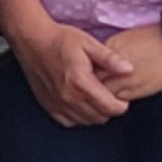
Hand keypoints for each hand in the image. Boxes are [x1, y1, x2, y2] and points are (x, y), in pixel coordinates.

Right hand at [10, 17, 128, 128]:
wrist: (32, 40)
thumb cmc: (60, 39)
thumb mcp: (88, 43)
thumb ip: (109, 59)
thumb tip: (129, 69)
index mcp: (82, 83)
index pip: (111, 108)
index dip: (121, 105)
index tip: (122, 96)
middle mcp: (69, 98)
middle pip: (100, 117)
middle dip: (109, 109)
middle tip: (109, 95)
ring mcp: (57, 104)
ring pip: (86, 122)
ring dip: (94, 113)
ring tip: (95, 98)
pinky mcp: (48, 106)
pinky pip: (69, 122)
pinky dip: (78, 116)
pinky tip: (80, 103)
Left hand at [95, 24, 161, 106]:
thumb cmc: (157, 36)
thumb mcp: (129, 38)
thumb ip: (114, 51)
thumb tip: (104, 63)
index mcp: (112, 48)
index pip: (90, 65)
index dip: (88, 72)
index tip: (88, 78)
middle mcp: (115, 64)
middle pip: (94, 80)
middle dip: (90, 86)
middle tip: (89, 93)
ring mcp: (126, 78)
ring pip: (104, 93)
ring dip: (101, 97)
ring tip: (100, 101)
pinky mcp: (139, 89)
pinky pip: (119, 100)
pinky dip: (114, 102)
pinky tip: (114, 103)